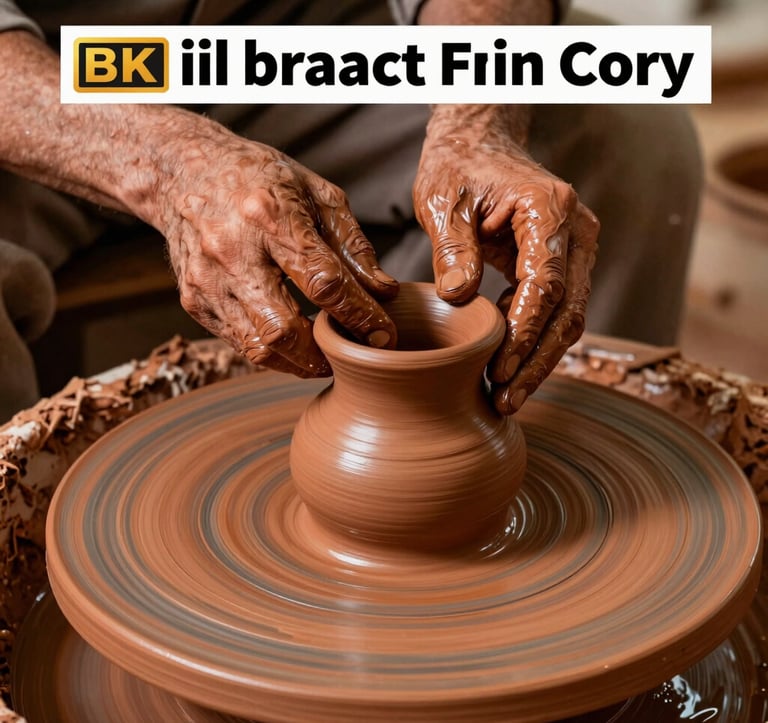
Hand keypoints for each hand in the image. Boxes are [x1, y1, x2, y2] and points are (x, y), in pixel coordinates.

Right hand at [148, 120, 398, 376]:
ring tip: (326, 356)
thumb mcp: (317, 193)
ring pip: (259, 347)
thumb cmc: (260, 180)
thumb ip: (353, 245)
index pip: (323, 281)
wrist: (183, 173)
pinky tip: (294, 342)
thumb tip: (384, 292)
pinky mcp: (194, 301)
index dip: (358, 314)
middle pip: (282, 328)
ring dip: (300, 362)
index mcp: (269, 216)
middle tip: (352, 355)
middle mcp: (231, 252)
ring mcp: (207, 281)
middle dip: (324, 353)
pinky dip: (274, 352)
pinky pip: (241, 343)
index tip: (384, 334)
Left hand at [413, 106, 598, 413]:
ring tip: (505, 395)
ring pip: (568, 318)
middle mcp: (576, 231)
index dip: (525, 335)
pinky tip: (504, 364)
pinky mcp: (561, 262)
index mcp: (550, 210)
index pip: (547, 286)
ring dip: (538, 360)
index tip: (500, 371)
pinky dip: (533, 340)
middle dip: (537, 362)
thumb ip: (453, 249)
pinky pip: (556, 310)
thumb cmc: (458, 166)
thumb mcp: (443, 200)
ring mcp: (574, 248)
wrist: (479, 143)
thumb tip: (458, 301)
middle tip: (505, 400)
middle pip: (568, 312)